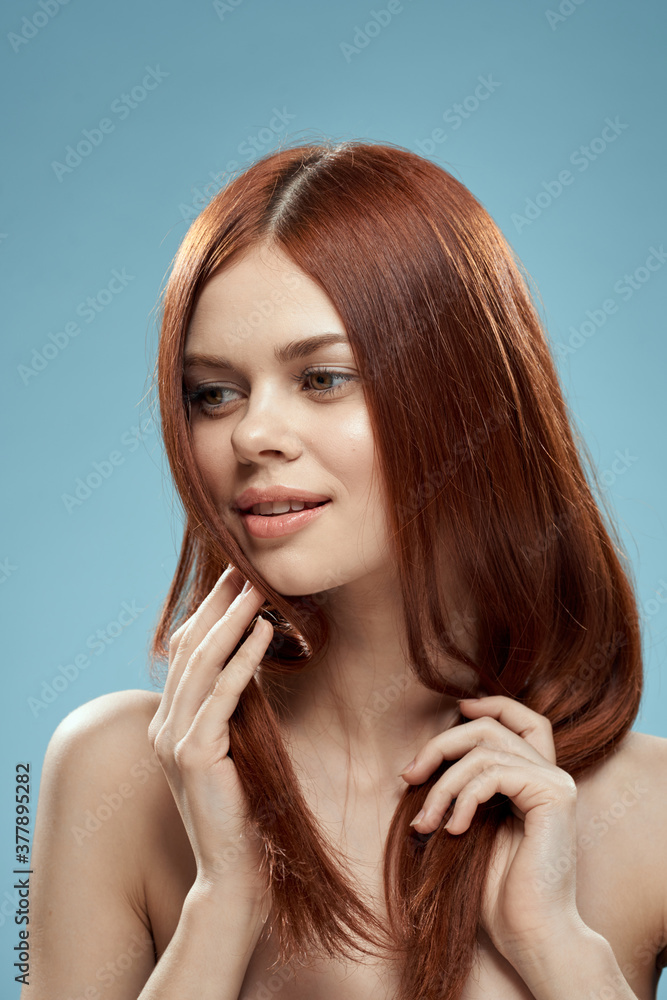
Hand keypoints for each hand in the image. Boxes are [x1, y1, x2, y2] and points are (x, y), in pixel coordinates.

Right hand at [147, 564, 273, 911]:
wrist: (235, 870)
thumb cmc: (246, 809)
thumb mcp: (235, 746)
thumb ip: (233, 707)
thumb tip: (254, 656)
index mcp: (169, 723)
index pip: (184, 653)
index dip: (207, 613)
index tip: (235, 579)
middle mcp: (163, 726)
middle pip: (188, 648)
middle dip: (218, 605)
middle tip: (244, 567)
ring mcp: (173, 740)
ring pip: (202, 664)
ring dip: (232, 621)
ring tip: (257, 588)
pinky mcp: (195, 754)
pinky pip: (223, 694)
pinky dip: (244, 658)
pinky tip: (265, 632)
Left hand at [400, 696, 584, 959]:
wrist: (529, 934)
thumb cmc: (496, 891)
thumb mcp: (470, 825)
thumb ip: (464, 788)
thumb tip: (425, 759)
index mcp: (536, 779)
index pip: (524, 719)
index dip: (492, 704)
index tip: (456, 709)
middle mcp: (552, 774)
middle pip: (490, 727)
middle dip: (440, 745)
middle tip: (408, 777)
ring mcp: (556, 783)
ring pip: (485, 749)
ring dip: (442, 784)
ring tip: (426, 823)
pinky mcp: (554, 795)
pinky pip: (493, 773)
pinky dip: (463, 797)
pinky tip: (453, 830)